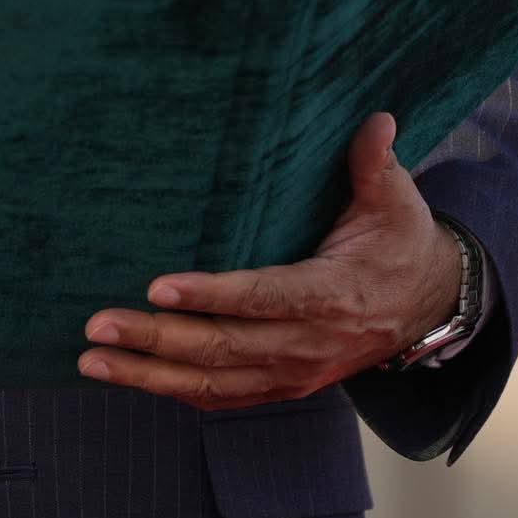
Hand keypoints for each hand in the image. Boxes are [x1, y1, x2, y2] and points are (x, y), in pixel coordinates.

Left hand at [78, 112, 460, 409]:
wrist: (426, 305)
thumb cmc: (400, 241)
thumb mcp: (396, 200)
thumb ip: (375, 163)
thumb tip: (378, 120)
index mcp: (332, 295)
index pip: (264, 299)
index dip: (212, 297)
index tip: (158, 288)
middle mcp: (307, 345)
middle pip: (222, 349)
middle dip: (156, 339)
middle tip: (98, 323)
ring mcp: (293, 374)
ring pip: (212, 384)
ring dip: (148, 374)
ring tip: (91, 359)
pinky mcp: (281, 386)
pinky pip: (221, 398)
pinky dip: (172, 392)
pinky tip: (128, 377)